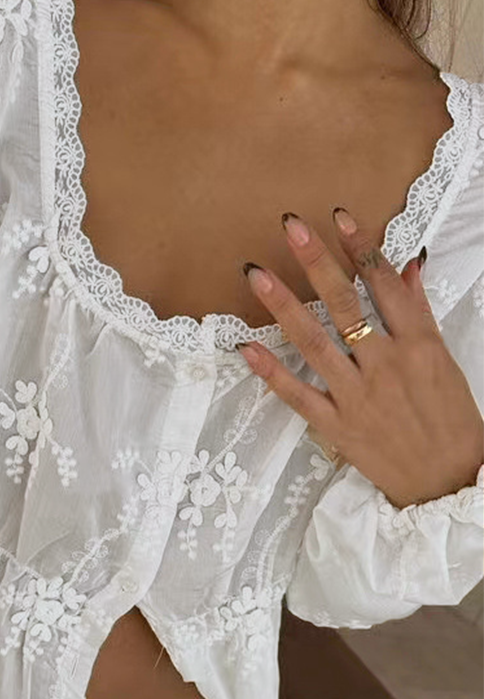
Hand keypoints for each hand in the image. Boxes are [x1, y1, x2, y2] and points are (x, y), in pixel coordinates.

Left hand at [235, 208, 483, 509]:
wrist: (448, 481)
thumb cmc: (451, 419)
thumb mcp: (444, 360)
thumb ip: (419, 313)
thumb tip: (407, 266)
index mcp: (418, 345)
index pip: (384, 284)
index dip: (360, 247)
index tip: (337, 216)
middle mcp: (385, 365)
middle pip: (345, 304)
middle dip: (316, 261)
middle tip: (290, 226)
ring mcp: (358, 397)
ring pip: (314, 343)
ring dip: (283, 306)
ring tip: (256, 273)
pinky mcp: (338, 427)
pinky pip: (298, 396)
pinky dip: (272, 372)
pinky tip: (247, 347)